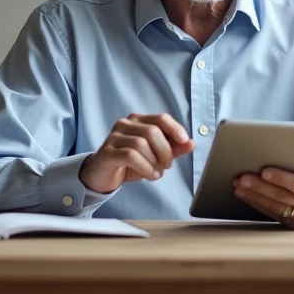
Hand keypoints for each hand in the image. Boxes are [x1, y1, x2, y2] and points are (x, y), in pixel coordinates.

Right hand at [80, 113, 195, 193]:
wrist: (102, 175)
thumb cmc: (129, 163)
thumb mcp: (154, 156)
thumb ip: (172, 149)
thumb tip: (191, 143)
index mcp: (138, 120)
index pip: (160, 118)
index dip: (175, 128)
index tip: (184, 141)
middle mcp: (125, 124)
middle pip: (152, 131)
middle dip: (165, 151)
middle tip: (167, 165)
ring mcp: (114, 137)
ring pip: (141, 144)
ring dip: (154, 161)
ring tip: (156, 172)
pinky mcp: (107, 152)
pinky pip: (130, 156)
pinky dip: (145, 167)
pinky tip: (150, 175)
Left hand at [233, 155, 293, 230]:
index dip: (281, 178)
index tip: (264, 171)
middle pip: (282, 197)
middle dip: (260, 187)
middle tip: (243, 178)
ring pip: (275, 207)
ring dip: (254, 196)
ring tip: (239, 186)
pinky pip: (274, 215)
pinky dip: (258, 205)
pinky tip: (247, 196)